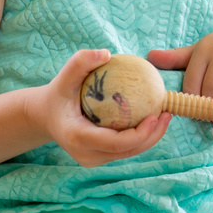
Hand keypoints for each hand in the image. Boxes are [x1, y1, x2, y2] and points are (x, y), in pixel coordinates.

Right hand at [36, 49, 171, 166]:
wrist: (45, 116)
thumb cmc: (58, 93)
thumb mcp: (65, 76)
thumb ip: (81, 62)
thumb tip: (106, 53)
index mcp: (78, 138)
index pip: (115, 142)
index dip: (139, 134)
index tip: (156, 116)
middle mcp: (86, 154)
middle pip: (126, 151)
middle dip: (152, 137)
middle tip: (167, 114)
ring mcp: (92, 159)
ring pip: (128, 153)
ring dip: (150, 138)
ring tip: (165, 116)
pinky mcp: (98, 158)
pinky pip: (124, 150)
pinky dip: (140, 137)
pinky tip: (153, 118)